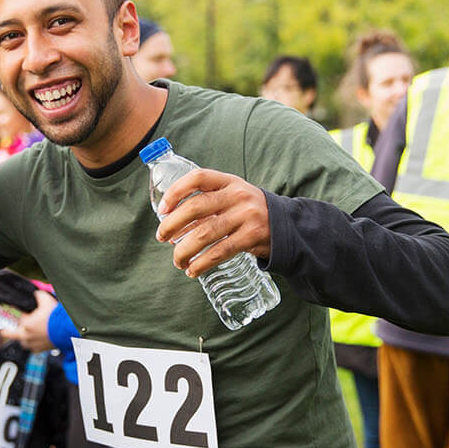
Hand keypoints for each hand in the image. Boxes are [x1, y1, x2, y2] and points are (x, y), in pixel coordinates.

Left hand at [9, 289, 57, 352]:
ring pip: (23, 342)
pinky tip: (38, 339)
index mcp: (25, 324)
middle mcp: (27, 336)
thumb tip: (37, 294)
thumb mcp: (46, 300)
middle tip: (16, 325)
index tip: (25, 311)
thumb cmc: (57, 318)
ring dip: (24, 337)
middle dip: (16, 328)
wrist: (68, 330)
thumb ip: (38, 296)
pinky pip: (33, 348)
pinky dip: (34, 343)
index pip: (19, 317)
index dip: (23, 313)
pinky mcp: (41, 349)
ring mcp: (34, 344)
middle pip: (13, 333)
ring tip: (29, 332)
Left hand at [154, 169, 270, 278]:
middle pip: (196, 207)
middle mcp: (238, 195)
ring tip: (177, 260)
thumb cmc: (249, 212)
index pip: (197, 178)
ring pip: (205, 233)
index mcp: (229, 181)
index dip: (175, 191)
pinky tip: (193, 270)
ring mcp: (246, 216)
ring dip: (185, 250)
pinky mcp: (252, 237)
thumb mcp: (232, 198)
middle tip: (162, 237)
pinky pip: (220, 252)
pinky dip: (202, 263)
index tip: (162, 209)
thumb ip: (207, 206)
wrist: (287, 226)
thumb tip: (172, 226)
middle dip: (173, 224)